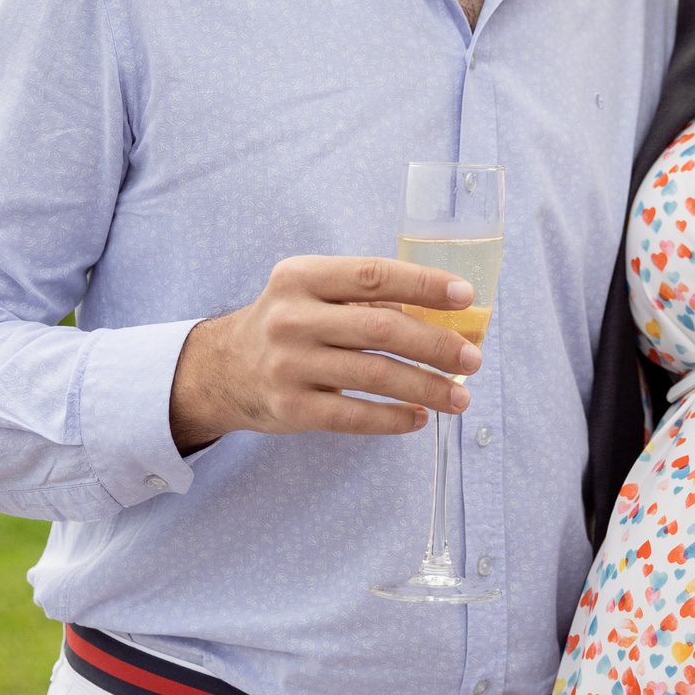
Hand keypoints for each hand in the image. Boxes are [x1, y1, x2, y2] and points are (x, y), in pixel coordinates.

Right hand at [168, 256, 482, 447]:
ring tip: (459, 397)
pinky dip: (394, 419)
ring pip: (376, 377)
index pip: (373, 275)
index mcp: (300, 277)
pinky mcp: (291, 408)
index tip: (464, 297)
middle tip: (472, 360)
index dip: (423, 284)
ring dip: (427, 388)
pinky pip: (355, 417)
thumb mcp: (311, 294)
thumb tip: (443, 315)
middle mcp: (291, 318)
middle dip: (436, 345)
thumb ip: (364, 298)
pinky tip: (419, 417)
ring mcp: (289, 365)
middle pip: (382, 329)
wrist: (222, 370)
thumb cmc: (287, 325)